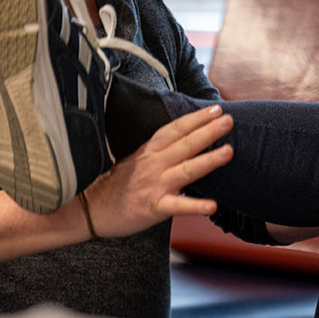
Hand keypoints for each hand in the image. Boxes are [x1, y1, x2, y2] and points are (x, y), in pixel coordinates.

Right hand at [82, 105, 233, 237]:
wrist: (89, 208)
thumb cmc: (117, 184)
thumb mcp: (137, 159)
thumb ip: (160, 150)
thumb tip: (186, 139)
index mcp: (150, 150)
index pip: (176, 129)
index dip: (196, 118)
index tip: (215, 109)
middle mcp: (154, 163)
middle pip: (185, 144)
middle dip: (208, 131)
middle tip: (228, 120)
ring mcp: (154, 185)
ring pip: (186, 170)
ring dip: (208, 160)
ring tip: (228, 152)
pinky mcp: (153, 207)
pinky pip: (177, 207)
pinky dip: (195, 206)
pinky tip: (212, 206)